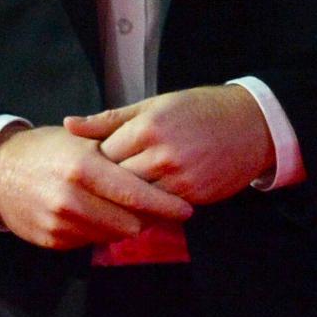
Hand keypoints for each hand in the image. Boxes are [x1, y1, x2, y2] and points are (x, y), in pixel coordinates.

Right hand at [0, 125, 193, 249]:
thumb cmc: (45, 149)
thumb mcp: (77, 140)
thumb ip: (115, 152)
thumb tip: (156, 166)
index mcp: (82, 167)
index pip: (137, 195)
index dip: (166, 204)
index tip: (186, 208)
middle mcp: (73, 198)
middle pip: (131, 223)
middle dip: (146, 217)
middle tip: (153, 208)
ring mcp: (62, 223)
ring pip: (114, 236)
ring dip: (123, 225)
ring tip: (120, 208)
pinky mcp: (54, 241)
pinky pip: (91, 242)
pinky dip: (99, 230)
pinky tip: (93, 213)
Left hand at [63, 85, 275, 205]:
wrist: (248, 125)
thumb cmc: (194, 109)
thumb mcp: (150, 105)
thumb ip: (108, 119)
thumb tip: (68, 124)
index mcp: (147, 127)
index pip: (104, 154)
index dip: (94, 161)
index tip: (89, 163)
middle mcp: (162, 155)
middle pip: (118, 180)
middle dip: (106, 184)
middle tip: (97, 185)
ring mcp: (180, 179)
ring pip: (138, 200)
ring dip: (126, 201)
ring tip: (116, 199)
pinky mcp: (195, 197)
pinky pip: (161, 211)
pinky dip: (149, 210)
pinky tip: (143, 205)